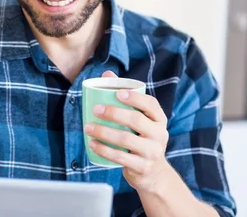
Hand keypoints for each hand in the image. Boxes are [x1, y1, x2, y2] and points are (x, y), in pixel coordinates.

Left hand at [83, 71, 170, 192]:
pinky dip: (104, 150)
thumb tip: (107, 74)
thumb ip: (125, 96)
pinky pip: (120, 158)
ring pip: (126, 139)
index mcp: (159, 119)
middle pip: (136, 120)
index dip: (135, 98)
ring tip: (87, 127)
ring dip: (103, 132)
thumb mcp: (139, 118)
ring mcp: (152, 152)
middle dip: (113, 113)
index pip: (151, 104)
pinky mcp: (142, 167)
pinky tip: (92, 144)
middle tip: (95, 109)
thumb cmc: (141, 137)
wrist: (153, 172)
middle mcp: (159, 134)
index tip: (117, 93)